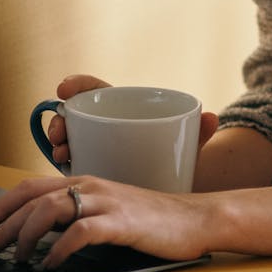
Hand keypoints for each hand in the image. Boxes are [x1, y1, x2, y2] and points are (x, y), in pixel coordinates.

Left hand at [0, 176, 215, 267]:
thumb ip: (79, 215)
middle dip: (1, 226)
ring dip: (25, 236)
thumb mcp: (109, 211)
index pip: (31, 187)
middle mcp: (92, 187)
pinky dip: (60, 249)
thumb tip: (41, 234)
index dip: (1, 205)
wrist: (195, 219)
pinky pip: (80, 232)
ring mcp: (107, 202)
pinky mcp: (122, 222)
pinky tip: (52, 264)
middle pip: (32, 201)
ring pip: (50, 210)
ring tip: (17, 257)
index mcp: (86, 182)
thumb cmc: (152, 219)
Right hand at [46, 75, 220, 164]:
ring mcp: (93, 145)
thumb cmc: (177, 158)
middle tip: (60, 134)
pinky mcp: (89, 166)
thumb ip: (198, 132)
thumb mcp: (186, 145)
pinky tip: (65, 168)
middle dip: (60, 120)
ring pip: (67, 137)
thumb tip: (213, 117)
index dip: (78, 84)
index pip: (96, 89)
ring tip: (62, 153)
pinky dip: (63, 162)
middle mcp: (104, 124)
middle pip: (75, 114)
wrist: (175, 187)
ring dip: (58, 141)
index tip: (63, 88)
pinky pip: (70, 160)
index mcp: (125, 108)